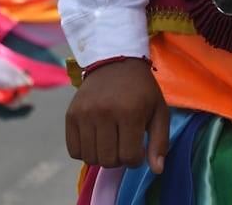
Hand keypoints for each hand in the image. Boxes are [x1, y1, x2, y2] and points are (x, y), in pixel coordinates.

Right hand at [65, 57, 168, 172]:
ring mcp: (84, 114)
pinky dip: (86, 152)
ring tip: (111, 142)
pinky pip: (74, 151)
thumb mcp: (159, 111)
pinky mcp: (70, 115)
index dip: (136, 159)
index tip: (139, 148)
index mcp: (129, 112)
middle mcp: (104, 113)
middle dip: (120, 159)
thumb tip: (157, 170)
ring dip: (103, 157)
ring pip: (91, 158)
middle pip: (109, 160)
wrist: (115, 61)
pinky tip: (96, 140)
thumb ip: (160, 142)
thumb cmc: (141, 90)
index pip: (130, 157)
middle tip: (125, 144)